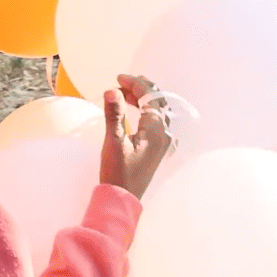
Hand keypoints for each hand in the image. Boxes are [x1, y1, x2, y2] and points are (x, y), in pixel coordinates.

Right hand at [99, 74, 173, 199]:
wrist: (123, 198)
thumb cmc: (118, 171)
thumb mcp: (113, 141)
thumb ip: (114, 114)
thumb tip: (112, 90)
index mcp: (155, 130)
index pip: (150, 97)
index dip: (135, 84)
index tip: (118, 78)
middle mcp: (164, 134)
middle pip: (158, 102)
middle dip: (141, 88)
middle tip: (122, 82)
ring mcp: (163, 142)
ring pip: (158, 111)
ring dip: (143, 99)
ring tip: (124, 93)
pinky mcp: (158, 148)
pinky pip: (156, 121)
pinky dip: (145, 110)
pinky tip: (133, 110)